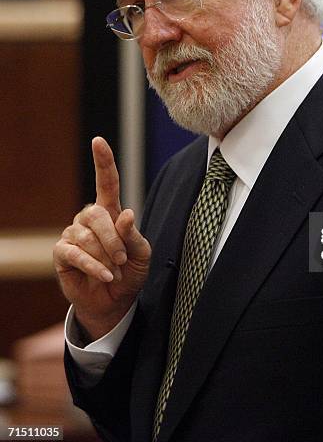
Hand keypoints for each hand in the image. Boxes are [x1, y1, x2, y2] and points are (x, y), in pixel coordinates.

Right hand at [54, 137, 150, 340]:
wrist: (114, 300)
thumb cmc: (130, 272)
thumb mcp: (142, 254)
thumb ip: (133, 234)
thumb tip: (126, 213)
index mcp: (111, 212)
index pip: (106, 181)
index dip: (103, 161)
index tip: (98, 141)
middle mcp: (89, 218)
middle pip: (98, 213)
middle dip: (114, 238)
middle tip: (124, 258)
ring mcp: (73, 234)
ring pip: (86, 235)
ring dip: (105, 255)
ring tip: (115, 269)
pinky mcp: (62, 253)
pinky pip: (75, 253)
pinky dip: (93, 265)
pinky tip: (105, 275)